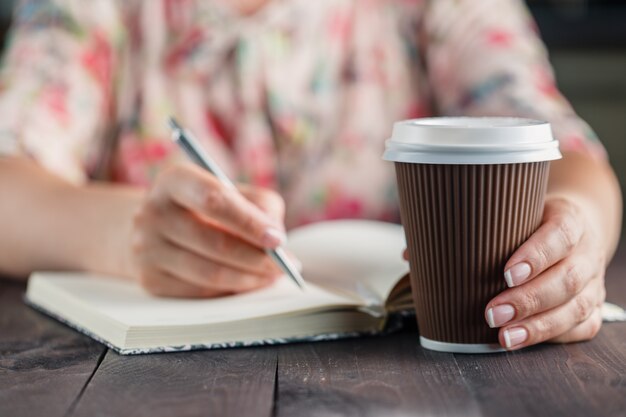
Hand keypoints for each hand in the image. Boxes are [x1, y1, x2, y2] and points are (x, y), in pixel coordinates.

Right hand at [129, 164, 286, 296]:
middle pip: (215, 242)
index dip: (250, 222)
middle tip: (285, 265)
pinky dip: (231, 290)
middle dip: (258, 258)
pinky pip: (201, 292)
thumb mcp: (233, 191)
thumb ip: (261, 205)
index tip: (278, 239)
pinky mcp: (149, 279)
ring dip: (250, 279)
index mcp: (174, 180)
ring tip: (273, 275)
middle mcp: (153, 213)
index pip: (214, 200)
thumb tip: (278, 239)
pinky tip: (248, 282)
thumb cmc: (208, 207)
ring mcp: (146, 249)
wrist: (156, 227)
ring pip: (210, 274)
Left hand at [485, 196, 606, 349]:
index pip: (559, 235)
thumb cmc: (531, 223)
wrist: (573, 232)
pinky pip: (581, 326)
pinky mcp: (593, 306)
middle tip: (493, 313)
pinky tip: (524, 340)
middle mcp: (587, 252)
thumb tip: (424, 249)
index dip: (536, 256)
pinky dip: (551, 336)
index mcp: (570, 220)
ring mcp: (594, 281)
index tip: (506, 274)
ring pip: (574, 307)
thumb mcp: (514, 213)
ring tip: (505, 336)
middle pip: (567, 278)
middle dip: (528, 300)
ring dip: (537, 326)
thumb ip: (485, 227)